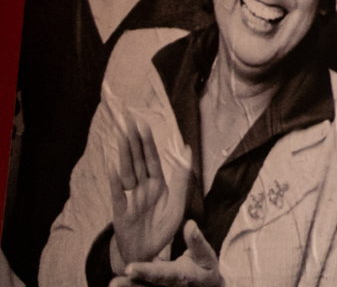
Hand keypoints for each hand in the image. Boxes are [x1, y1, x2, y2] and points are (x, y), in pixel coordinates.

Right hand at [109, 114, 182, 271]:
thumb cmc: (163, 228)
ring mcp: (131, 198)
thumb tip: (187, 150)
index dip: (147, 142)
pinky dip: (116, 181)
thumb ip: (183, 178)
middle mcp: (143, 188)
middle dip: (133, 141)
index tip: (142, 124)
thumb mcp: (177, 203)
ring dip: (124, 154)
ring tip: (121, 135)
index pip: (152, 159)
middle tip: (128, 121)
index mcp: (157, 184)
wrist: (148, 252)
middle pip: (137, 161)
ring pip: (127, 172)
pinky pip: (118, 194)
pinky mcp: (121, 212)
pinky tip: (113, 167)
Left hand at [123, 222, 222, 285]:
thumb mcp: (206, 257)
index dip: (146, 272)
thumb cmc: (205, 271)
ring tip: (112, 284)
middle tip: (114, 283)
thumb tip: (189, 223)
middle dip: (130, 285)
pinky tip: (116, 285)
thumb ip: (196, 242)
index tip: (130, 268)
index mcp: (181, 277)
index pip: (162, 274)